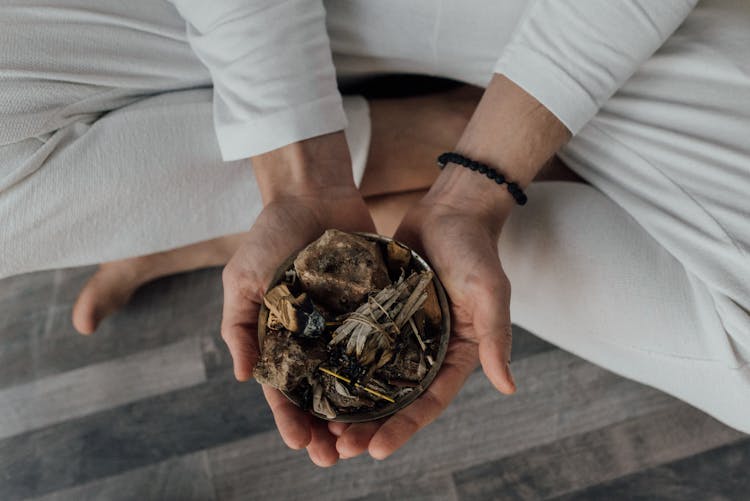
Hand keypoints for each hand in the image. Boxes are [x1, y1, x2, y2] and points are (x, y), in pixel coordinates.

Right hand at [220, 134, 375, 466]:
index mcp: (279, 338)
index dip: (289, 419)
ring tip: (366, 441)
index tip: (301, 444)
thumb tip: (244, 378)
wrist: (312, 194)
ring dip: (356, 413)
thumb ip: (240, 326)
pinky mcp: (371, 309)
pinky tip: (396, 396)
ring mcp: (343, 326)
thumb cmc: (270, 235)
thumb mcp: (242, 279)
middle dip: (326, 428)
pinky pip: (379, 344)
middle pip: (320, 394)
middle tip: (336, 458)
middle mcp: (313, 339)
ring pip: (352, 380)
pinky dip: (384, 372)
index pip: (283, 389)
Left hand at [331, 183, 516, 459]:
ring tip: (321, 424)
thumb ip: (496, 337)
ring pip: (370, 377)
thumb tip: (508, 387)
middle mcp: (424, 351)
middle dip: (369, 425)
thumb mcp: (490, 293)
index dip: (404, 428)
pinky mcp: (376, 312)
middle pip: (394, 398)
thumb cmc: (475, 250)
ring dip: (349, 402)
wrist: (450, 209)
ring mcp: (398, 333)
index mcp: (454, 355)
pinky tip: (312, 377)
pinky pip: (355, 342)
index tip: (376, 450)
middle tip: (338, 446)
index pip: (428, 402)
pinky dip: (337, 362)